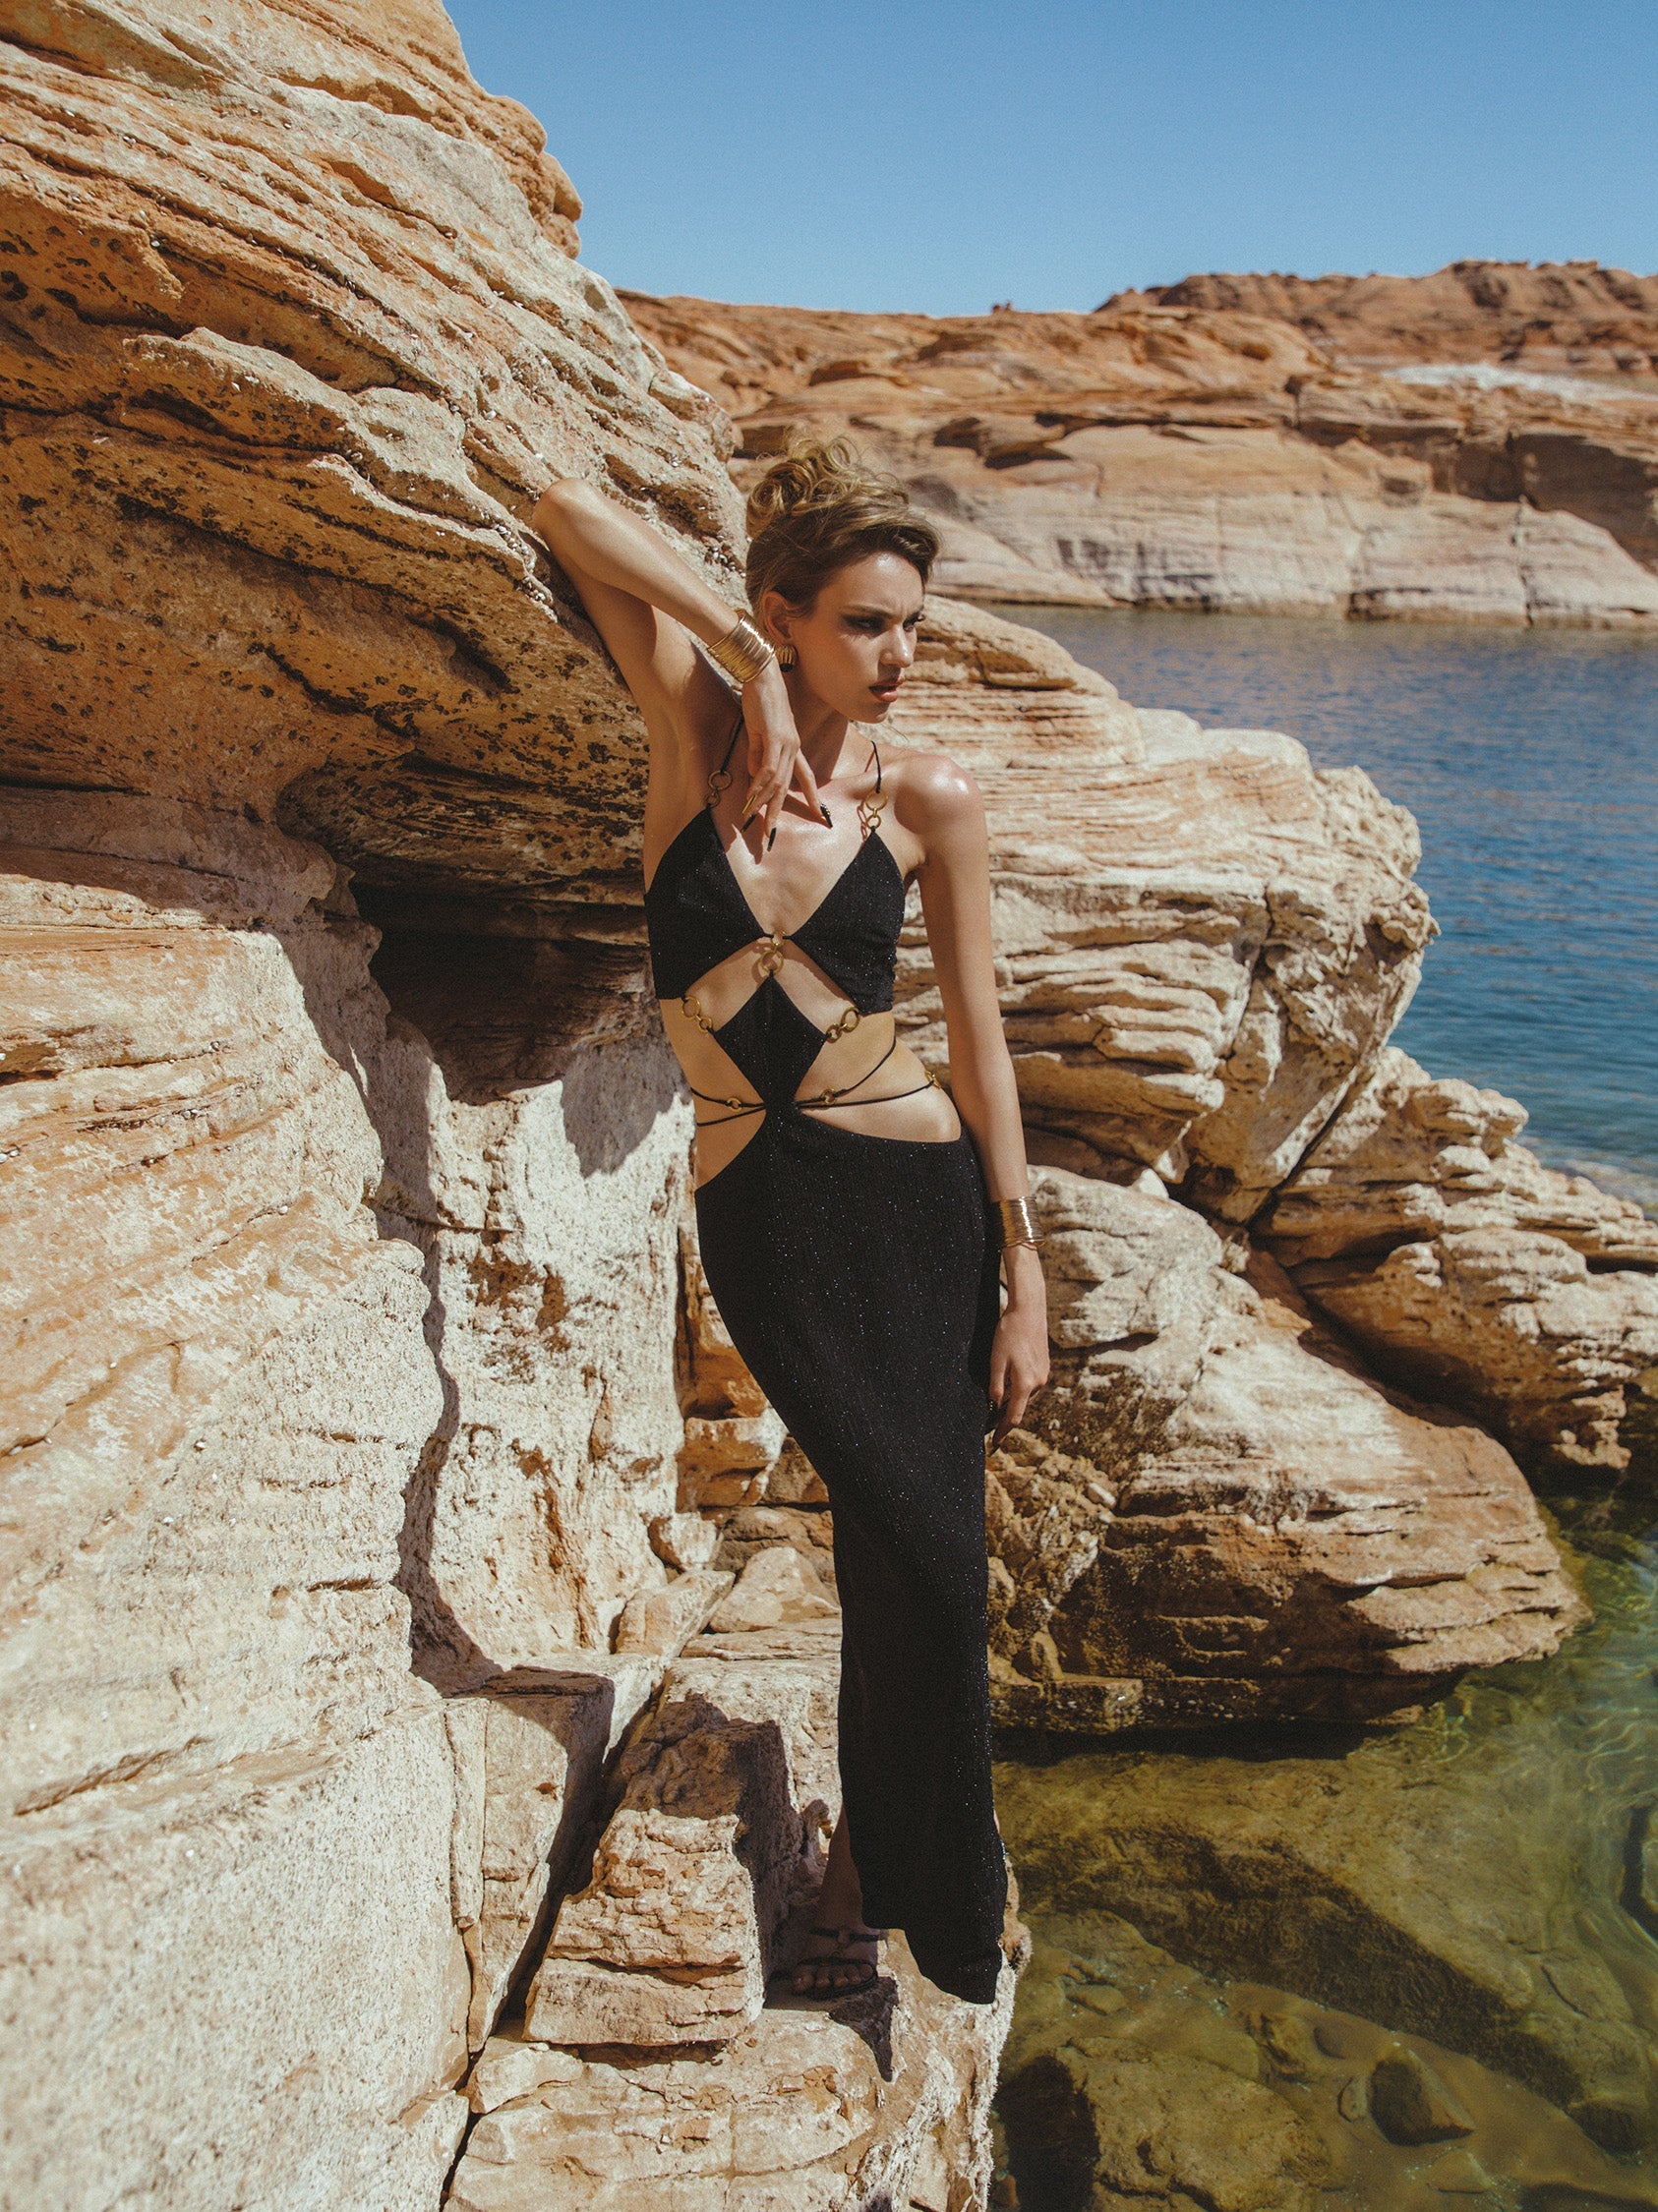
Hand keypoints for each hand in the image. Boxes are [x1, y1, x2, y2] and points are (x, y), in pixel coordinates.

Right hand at [736, 661, 825, 849]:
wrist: (761, 674)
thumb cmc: (759, 699)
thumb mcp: (757, 732)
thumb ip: (757, 753)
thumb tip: (754, 775)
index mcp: (792, 745)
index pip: (804, 776)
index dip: (810, 796)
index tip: (817, 814)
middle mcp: (793, 747)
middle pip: (789, 787)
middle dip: (779, 812)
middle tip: (771, 835)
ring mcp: (786, 742)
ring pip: (777, 781)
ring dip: (764, 802)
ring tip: (754, 819)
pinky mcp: (774, 737)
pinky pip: (768, 768)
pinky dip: (759, 784)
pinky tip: (751, 796)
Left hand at [988, 1252, 1049, 1446]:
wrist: (1029, 1312)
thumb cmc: (1009, 1334)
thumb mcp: (996, 1360)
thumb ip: (996, 1386)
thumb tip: (995, 1407)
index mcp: (1025, 1383)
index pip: (1014, 1416)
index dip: (1003, 1431)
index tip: (995, 1443)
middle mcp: (1038, 1383)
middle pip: (1021, 1408)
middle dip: (1006, 1418)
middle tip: (991, 1426)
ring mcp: (1044, 1375)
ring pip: (1026, 1397)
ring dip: (1013, 1403)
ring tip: (998, 1407)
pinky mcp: (1045, 1367)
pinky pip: (1031, 1386)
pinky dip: (1020, 1391)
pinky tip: (1010, 1386)